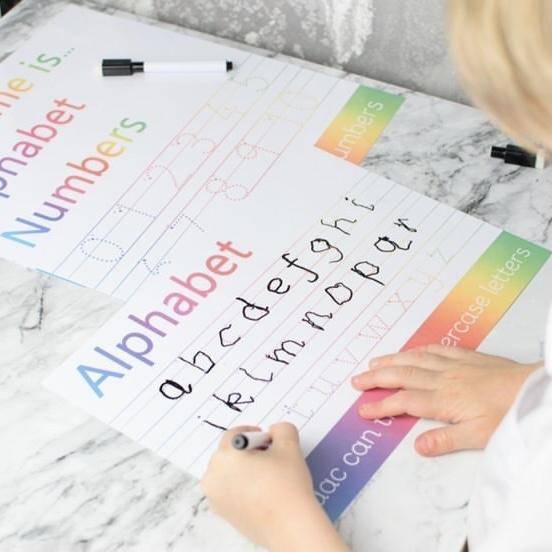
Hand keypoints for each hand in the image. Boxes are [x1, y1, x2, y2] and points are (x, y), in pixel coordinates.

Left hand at [201, 423, 346, 551]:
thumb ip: (282, 429)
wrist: (291, 526)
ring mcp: (215, 497)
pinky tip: (261, 492)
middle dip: (247, 451)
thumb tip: (275, 431)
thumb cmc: (287, 486)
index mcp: (225, 456)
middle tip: (269, 458)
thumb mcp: (289, 446)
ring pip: (227, 472)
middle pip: (228, 453)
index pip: (234, 434)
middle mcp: (213, 476)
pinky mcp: (222, 513)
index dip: (254, 433)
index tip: (268, 441)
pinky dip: (241, 486)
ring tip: (266, 476)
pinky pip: (228, 490)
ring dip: (243, 468)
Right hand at [352, 345, 540, 456]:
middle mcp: (442, 378)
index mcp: (443, 399)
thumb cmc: (507, 413)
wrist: (532, 388)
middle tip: (357, 381)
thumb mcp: (479, 436)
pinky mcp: (466, 356)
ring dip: (391, 361)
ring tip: (373, 363)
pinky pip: (436, 348)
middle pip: (402, 376)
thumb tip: (417, 446)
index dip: (381, 406)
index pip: (404, 402)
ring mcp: (453, 364)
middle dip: (376, 378)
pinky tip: (411, 350)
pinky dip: (418, 349)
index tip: (363, 411)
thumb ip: (446, 440)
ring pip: (414, 359)